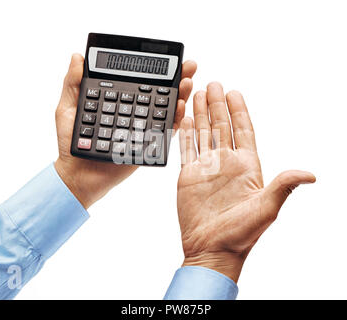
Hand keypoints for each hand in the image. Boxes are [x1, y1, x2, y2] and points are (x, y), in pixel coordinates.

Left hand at [55, 54, 196, 208]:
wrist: (77, 174)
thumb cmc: (70, 143)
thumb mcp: (68, 109)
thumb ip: (73, 84)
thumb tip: (77, 57)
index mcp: (118, 102)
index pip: (140, 82)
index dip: (155, 70)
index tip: (169, 58)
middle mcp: (133, 114)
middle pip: (159, 93)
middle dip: (177, 79)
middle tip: (189, 66)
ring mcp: (142, 129)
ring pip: (165, 111)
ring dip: (181, 96)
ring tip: (188, 82)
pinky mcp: (146, 145)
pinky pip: (164, 133)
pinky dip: (176, 121)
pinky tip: (180, 108)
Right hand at [177, 82, 315, 281]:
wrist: (212, 248)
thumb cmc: (240, 234)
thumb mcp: (266, 208)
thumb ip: (283, 186)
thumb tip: (310, 175)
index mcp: (247, 167)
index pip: (244, 131)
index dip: (240, 111)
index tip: (235, 92)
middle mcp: (226, 164)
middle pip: (222, 127)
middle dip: (218, 105)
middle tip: (214, 84)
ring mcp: (206, 169)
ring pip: (204, 134)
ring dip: (201, 114)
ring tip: (199, 96)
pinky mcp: (188, 176)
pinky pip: (187, 149)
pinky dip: (185, 134)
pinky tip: (185, 120)